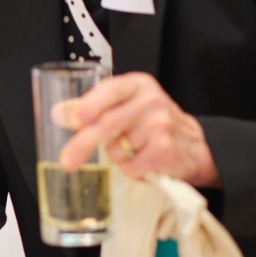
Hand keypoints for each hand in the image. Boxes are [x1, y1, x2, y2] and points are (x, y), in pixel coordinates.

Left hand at [55, 72, 219, 186]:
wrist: (196, 146)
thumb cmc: (155, 124)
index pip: (111, 89)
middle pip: (107, 123)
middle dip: (82, 144)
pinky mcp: (165, 150)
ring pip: (116, 150)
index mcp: (138, 85)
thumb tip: (59, 113)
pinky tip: (145, 163)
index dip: (91, 103)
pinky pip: (130, 167)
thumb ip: (93, 107)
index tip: (76, 118)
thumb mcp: (127, 106)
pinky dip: (131, 171)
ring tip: (135, 151)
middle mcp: (151, 102)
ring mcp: (160, 126)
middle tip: (67, 160)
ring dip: (118, 158)